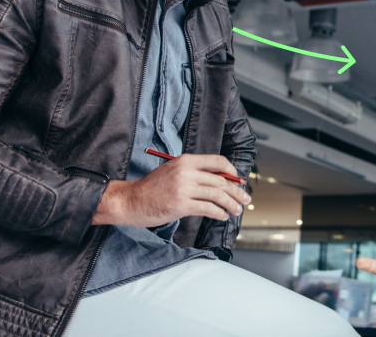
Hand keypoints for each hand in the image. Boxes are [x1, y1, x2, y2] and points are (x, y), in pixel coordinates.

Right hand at [91, 154, 249, 227]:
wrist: (130, 200)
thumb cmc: (151, 188)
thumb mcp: (172, 171)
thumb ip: (193, 172)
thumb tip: (219, 179)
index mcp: (185, 160)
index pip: (218, 162)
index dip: (232, 172)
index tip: (239, 180)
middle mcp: (186, 172)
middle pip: (221, 180)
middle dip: (236, 191)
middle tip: (245, 199)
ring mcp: (183, 188)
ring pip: (217, 194)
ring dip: (231, 203)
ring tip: (236, 210)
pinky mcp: (180, 205)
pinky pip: (207, 208)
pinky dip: (219, 213)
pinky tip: (223, 216)